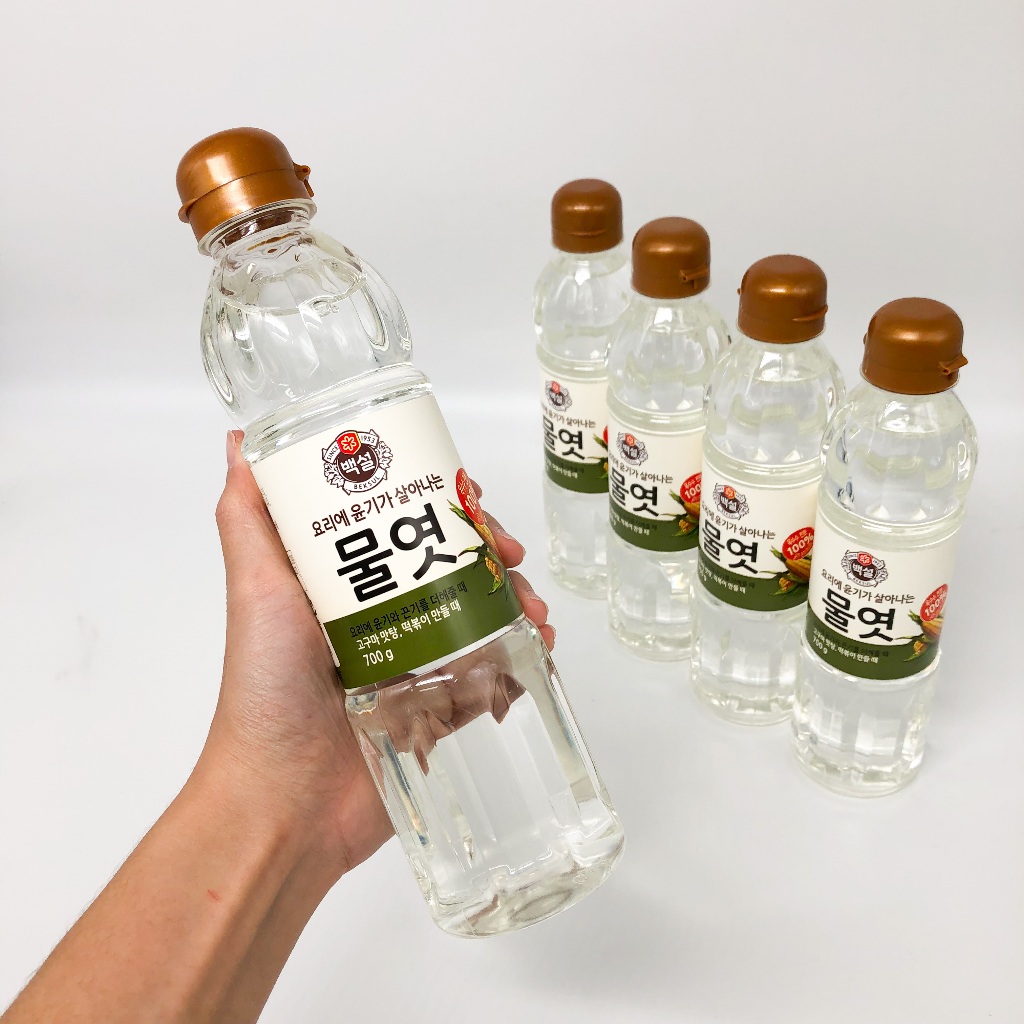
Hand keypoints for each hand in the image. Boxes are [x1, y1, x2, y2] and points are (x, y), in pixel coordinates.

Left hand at [200, 431, 553, 883]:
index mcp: (343, 584)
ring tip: (534, 610)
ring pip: (478, 613)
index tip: (471, 498)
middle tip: (512, 556)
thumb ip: (248, 517)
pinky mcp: (438, 709)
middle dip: (490, 553)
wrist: (285, 803)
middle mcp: (380, 616)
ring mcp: (413, 663)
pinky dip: (521, 654)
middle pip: (449, 565)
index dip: (442, 502)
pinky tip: (539, 646)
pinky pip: (490, 672)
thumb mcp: (255, 589)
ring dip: (515, 601)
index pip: (402, 524)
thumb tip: (242, 439)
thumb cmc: (266, 689)